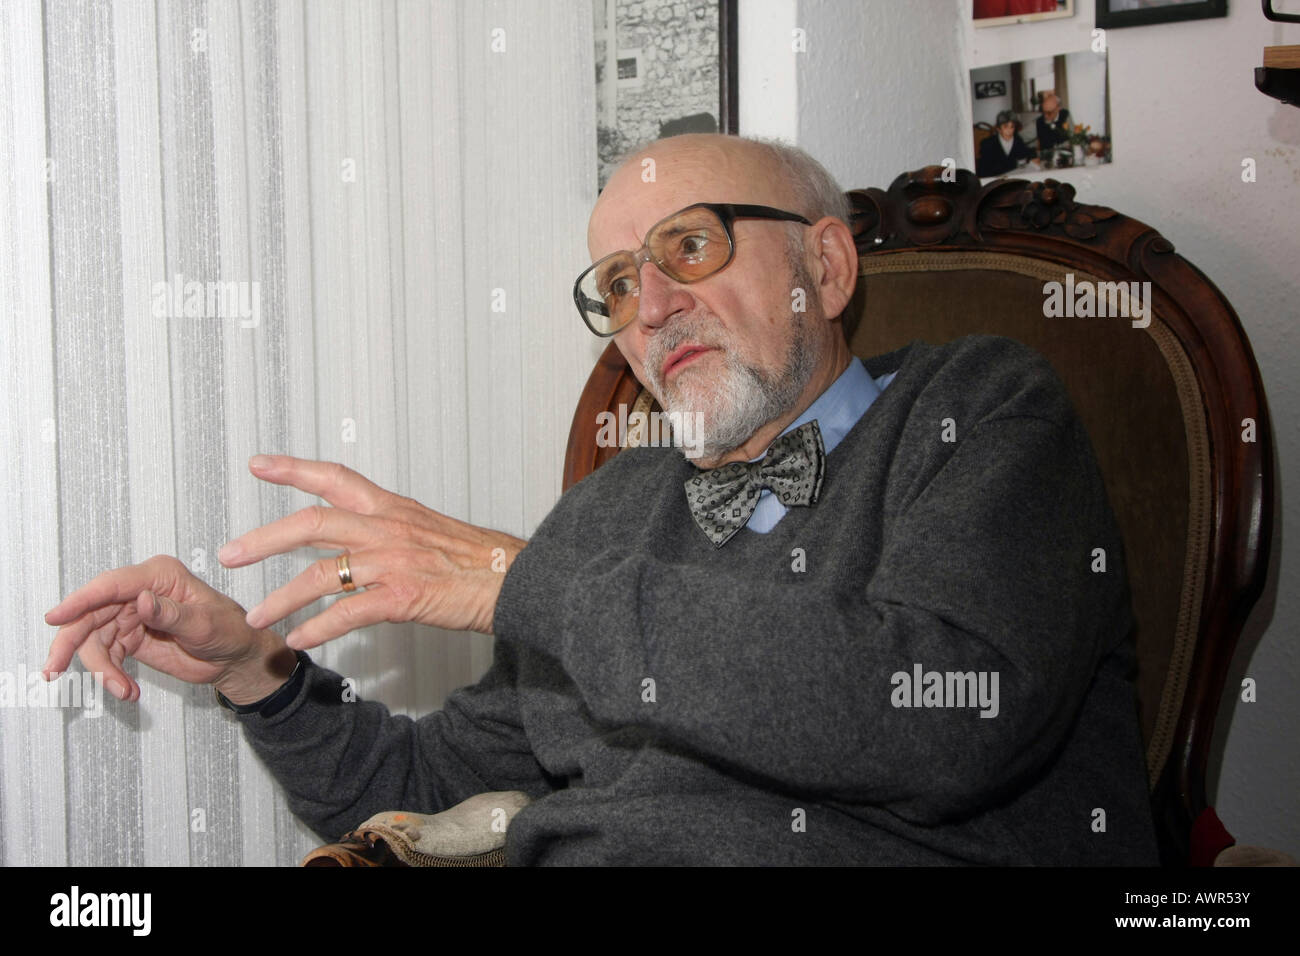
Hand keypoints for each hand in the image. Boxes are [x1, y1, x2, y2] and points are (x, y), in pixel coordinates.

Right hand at [43, 555, 292, 701]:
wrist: (236, 658)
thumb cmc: (230, 631)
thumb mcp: (205, 624)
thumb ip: (172, 614)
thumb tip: (141, 600)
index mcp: (159, 575)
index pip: (111, 585)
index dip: (79, 600)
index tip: (54, 618)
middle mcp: (140, 591)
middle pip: (90, 614)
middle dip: (71, 643)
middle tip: (54, 671)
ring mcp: (131, 614)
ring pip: (93, 639)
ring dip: (101, 669)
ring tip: (123, 691)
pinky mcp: (130, 636)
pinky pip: (106, 655)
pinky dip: (110, 675)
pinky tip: (128, 691)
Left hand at [219, 455, 526, 648]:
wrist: (519, 580)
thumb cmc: (480, 561)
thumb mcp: (431, 530)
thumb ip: (392, 531)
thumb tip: (361, 538)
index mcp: (394, 508)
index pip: (336, 477)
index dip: (295, 469)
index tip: (259, 464)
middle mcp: (388, 528)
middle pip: (312, 523)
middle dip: (264, 539)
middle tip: (230, 553)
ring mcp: (394, 562)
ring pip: (321, 574)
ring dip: (282, 597)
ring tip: (257, 616)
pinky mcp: (404, 597)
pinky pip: (348, 612)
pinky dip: (318, 628)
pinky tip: (299, 640)